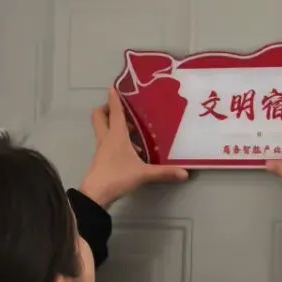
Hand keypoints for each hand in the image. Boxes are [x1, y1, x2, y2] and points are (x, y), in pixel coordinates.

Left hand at [80, 88, 188, 207]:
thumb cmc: (117, 176)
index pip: (114, 111)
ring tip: (134, 133)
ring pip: (103, 129)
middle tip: (122, 110)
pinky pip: (107, 142)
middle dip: (107, 109)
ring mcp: (102, 148)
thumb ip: (164, 172)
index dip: (114, 98)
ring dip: (114, 126)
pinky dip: (116, 141)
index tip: (114, 87)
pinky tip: (131, 151)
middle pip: (99, 116)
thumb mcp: (144, 174)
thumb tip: (185, 173)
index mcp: (116, 135)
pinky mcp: (101, 159)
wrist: (96, 194)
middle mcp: (107, 138)